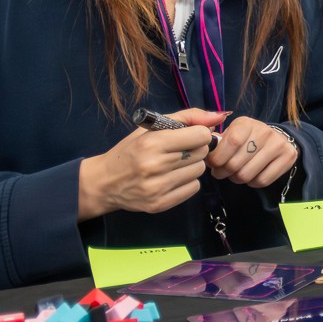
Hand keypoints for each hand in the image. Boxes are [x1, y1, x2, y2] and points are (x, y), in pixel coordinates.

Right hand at [78, 107, 221, 219]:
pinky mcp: (159, 204)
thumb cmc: (130, 150)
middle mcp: (155, 166)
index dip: (198, 134)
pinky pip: (193, 188)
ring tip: (174, 164)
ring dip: (192, 166)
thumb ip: (187, 117)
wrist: (104, 183)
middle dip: (196, 149)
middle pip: (202, 153)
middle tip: (180, 150)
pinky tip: (172, 178)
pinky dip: (187, 182)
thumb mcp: (151, 127)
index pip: (200, 136)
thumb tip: (219, 116)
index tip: (189, 136)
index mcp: (152, 143)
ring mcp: (157, 188)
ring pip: (199, 171)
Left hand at [207, 115, 299, 188]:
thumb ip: (217, 140)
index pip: (231, 142)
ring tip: (236, 173)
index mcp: (246, 123)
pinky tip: (252, 175)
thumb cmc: (246, 139)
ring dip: (236, 179)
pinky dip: (252, 183)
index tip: (212, 164)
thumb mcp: (231, 133)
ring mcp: (278, 144)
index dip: (217, 158)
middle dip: (223, 172)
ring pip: (247, 175)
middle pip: (236, 163)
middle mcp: (264, 131)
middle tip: (222, 172)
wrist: (276, 139)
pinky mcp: (288, 157)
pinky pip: (262, 181)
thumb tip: (206, 147)